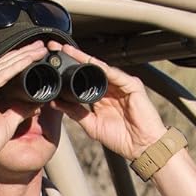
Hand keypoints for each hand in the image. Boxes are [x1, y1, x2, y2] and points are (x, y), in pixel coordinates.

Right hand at [0, 41, 52, 173]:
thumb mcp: (7, 124)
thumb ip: (19, 111)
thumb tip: (35, 105)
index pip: (2, 71)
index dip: (19, 62)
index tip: (35, 57)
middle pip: (4, 63)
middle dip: (24, 53)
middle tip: (41, 46)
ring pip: (4, 65)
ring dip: (24, 56)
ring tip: (40, 49)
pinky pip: (2, 74)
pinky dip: (17, 66)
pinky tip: (30, 59)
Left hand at [54, 47, 168, 158]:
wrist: (142, 147)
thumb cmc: (121, 139)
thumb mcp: (92, 126)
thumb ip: (76, 114)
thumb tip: (56, 103)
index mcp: (101, 98)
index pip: (83, 80)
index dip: (69, 72)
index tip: (53, 65)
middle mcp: (111, 89)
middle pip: (90, 70)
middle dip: (74, 59)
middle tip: (58, 48)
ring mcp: (121, 85)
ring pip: (100, 68)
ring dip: (84, 59)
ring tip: (69, 51)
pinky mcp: (132, 85)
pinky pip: (114, 74)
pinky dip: (101, 68)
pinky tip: (90, 62)